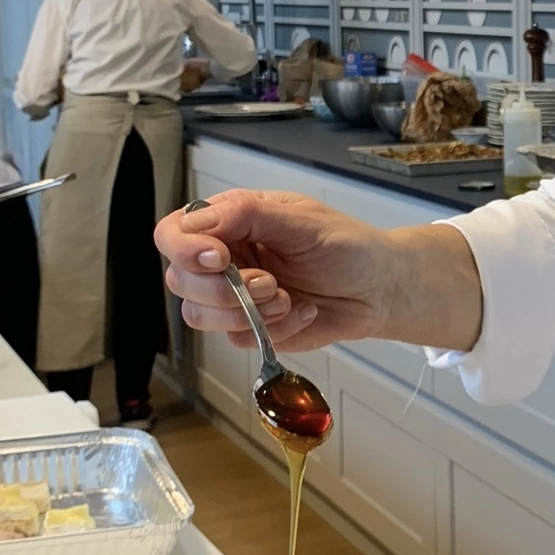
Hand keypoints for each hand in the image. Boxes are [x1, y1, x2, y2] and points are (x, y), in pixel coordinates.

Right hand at [155, 190, 483, 352]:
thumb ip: (248, 216)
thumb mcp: (302, 221)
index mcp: (230, 222)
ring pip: (200, 314)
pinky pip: (238, 338)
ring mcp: (233, 297)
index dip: (185, 249)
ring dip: (246, 311)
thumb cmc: (347, 246)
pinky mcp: (250, 329)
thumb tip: (199, 220)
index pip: (174, 233)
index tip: (219, 258)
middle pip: (180, 279)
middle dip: (223, 289)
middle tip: (268, 283)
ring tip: (287, 297)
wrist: (380, 289)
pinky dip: (274, 328)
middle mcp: (223, 259)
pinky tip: (301, 311)